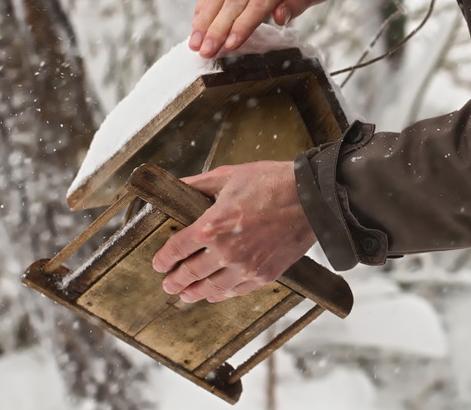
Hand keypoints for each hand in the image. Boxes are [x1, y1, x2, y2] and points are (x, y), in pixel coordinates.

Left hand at [151, 161, 315, 302]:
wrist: (311, 199)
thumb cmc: (271, 183)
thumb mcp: (228, 176)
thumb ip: (198, 185)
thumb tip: (176, 186)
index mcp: (212, 226)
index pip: (177, 249)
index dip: (163, 259)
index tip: (158, 264)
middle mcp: (226, 252)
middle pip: (190, 274)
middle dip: (175, 281)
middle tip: (167, 284)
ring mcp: (246, 267)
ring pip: (211, 288)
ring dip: (193, 293)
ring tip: (184, 295)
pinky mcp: (264, 275)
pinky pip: (235, 292)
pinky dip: (220, 295)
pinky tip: (213, 294)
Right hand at [190, 0, 344, 57]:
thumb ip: (302, 0)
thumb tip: (279, 17)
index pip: (260, 1)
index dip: (243, 24)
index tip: (229, 45)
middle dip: (217, 26)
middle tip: (204, 51)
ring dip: (205, 16)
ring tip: (195, 41)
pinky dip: (206, 0)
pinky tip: (198, 19)